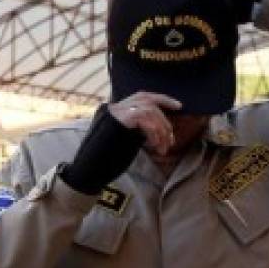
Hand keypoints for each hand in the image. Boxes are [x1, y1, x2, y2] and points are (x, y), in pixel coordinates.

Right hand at [60, 94, 180, 194]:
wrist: (89, 171)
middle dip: (165, 117)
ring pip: (149, 110)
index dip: (163, 99)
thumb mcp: (128, 141)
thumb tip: (162, 127)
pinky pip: (144, 118)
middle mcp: (115, 107)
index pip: (143, 96)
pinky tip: (155, 145)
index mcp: (117, 110)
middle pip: (148, 100)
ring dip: (161, 129)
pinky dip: (154, 131)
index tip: (179, 106)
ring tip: (163, 148)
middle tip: (171, 138)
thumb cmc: (107, 161)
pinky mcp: (118, 119)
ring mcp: (115, 112)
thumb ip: (140, 130)